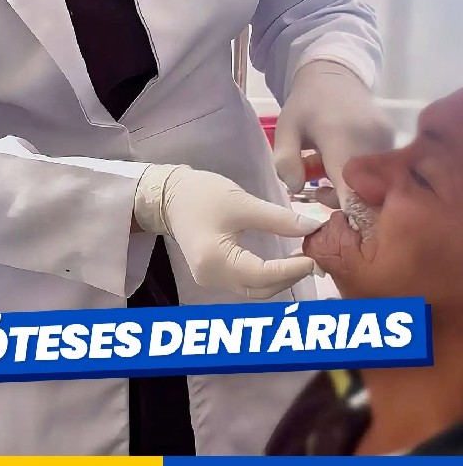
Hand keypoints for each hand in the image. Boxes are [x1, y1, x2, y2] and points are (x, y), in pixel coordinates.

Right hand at [134, 164, 319, 297]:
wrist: (170, 195)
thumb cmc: (202, 195)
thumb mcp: (243, 202)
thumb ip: (279, 219)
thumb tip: (313, 228)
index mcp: (216, 261)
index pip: (263, 275)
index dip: (292, 269)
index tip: (314, 257)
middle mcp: (213, 278)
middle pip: (261, 289)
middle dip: (290, 276)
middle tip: (314, 256)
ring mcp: (212, 280)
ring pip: (256, 289)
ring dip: (281, 278)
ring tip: (302, 257)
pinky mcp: (215, 274)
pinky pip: (248, 283)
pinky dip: (269, 275)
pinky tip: (284, 261)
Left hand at [274, 60, 393, 209]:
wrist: (333, 74)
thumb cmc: (305, 104)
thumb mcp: (285, 128)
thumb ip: (286, 160)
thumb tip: (296, 189)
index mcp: (340, 135)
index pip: (351, 184)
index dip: (345, 209)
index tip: (332, 220)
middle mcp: (370, 138)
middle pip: (366, 188)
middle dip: (344, 201)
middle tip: (319, 191)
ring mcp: (386, 137)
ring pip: (376, 180)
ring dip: (354, 188)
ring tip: (328, 174)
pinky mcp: (393, 138)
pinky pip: (383, 168)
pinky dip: (364, 175)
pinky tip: (344, 165)